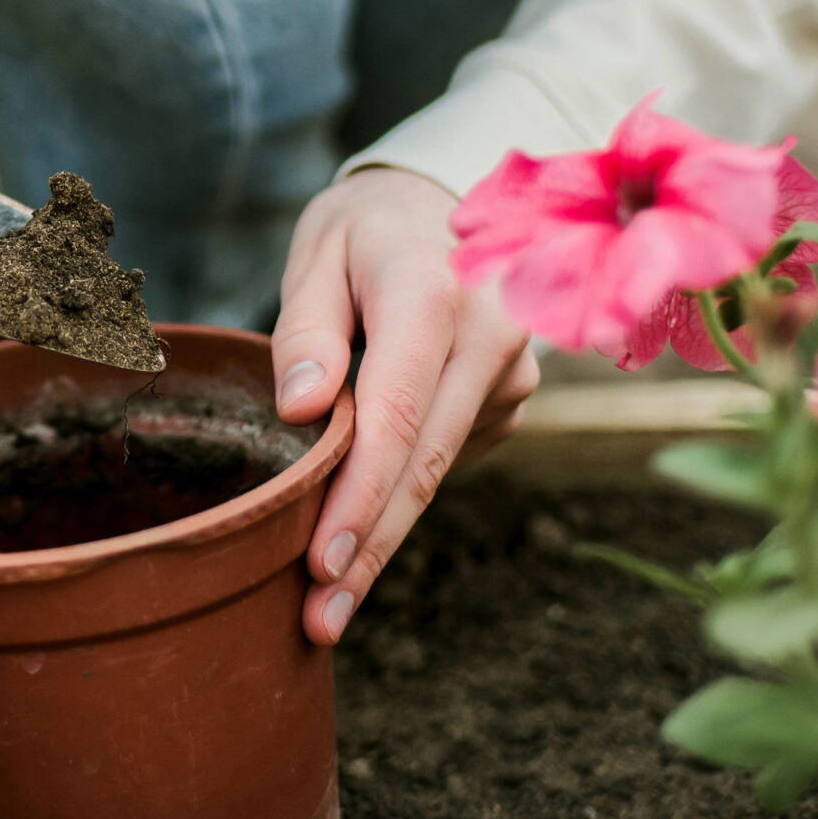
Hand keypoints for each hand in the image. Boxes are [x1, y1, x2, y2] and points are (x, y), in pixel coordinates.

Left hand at [272, 167, 539, 644]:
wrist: (448, 195)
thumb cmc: (367, 228)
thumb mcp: (319, 253)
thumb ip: (306, 328)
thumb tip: (303, 408)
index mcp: (436, 293)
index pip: (397, 417)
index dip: (360, 500)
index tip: (322, 566)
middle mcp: (492, 334)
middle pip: (424, 465)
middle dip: (370, 550)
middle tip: (320, 623)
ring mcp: (514, 368)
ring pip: (438, 469)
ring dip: (383, 529)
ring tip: (327, 594)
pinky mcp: (513, 393)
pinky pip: (448, 451)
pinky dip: (403, 484)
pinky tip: (362, 501)